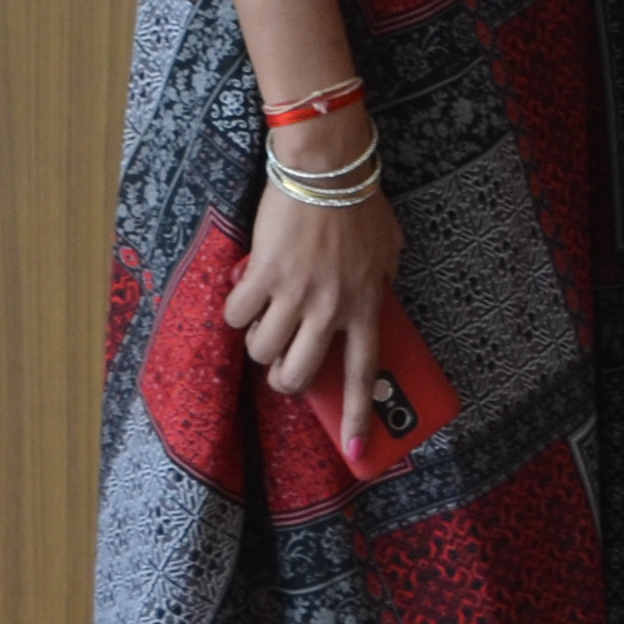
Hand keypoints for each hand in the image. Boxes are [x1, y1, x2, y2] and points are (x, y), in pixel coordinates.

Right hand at [223, 104, 398, 455]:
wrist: (326, 170)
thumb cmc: (359, 204)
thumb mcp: (387, 249)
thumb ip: (381, 282)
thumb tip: (375, 304)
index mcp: (366, 306)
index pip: (363, 374)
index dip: (357, 417)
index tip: (356, 452)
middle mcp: (331, 310)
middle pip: (298, 376)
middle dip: (283, 380)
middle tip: (280, 364)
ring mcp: (296, 296)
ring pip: (262, 352)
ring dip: (258, 342)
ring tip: (263, 317)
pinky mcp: (263, 277)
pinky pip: (237, 317)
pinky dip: (236, 311)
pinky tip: (244, 292)